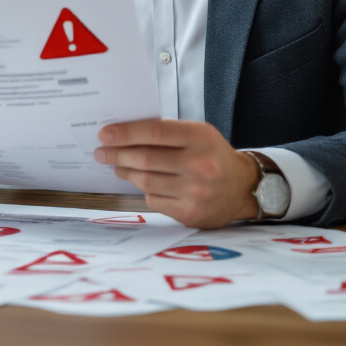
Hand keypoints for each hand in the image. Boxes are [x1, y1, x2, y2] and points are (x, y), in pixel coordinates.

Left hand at [94, 119, 259, 228]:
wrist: (243, 187)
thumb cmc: (213, 155)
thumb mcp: (199, 134)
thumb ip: (167, 132)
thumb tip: (124, 133)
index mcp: (201, 137)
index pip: (154, 133)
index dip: (125, 133)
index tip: (105, 134)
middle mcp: (200, 164)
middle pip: (145, 159)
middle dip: (117, 154)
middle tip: (101, 152)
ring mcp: (195, 191)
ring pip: (145, 181)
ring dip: (126, 172)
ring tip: (118, 166)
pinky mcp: (190, 213)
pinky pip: (154, 199)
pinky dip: (144, 190)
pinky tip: (142, 183)